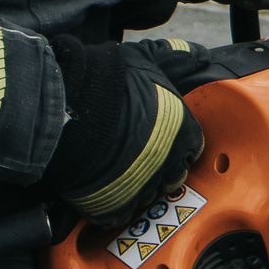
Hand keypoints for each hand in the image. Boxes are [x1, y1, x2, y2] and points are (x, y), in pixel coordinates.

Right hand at [42, 37, 202, 232]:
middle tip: (135, 153)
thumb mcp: (147, 60)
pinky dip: (109, 204)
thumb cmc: (108, 82)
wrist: (70, 110)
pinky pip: (118, 213)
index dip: (174, 142)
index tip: (158, 137)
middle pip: (172, 174)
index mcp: (184, 131)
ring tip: (114, 168)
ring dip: (134, 185)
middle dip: (158, 166)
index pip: (191, 146)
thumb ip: (177, 57)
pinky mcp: (114, 208)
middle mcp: (170, 163)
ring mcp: (143, 189)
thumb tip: (198, 55)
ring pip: (146, 195)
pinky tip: (99, 186)